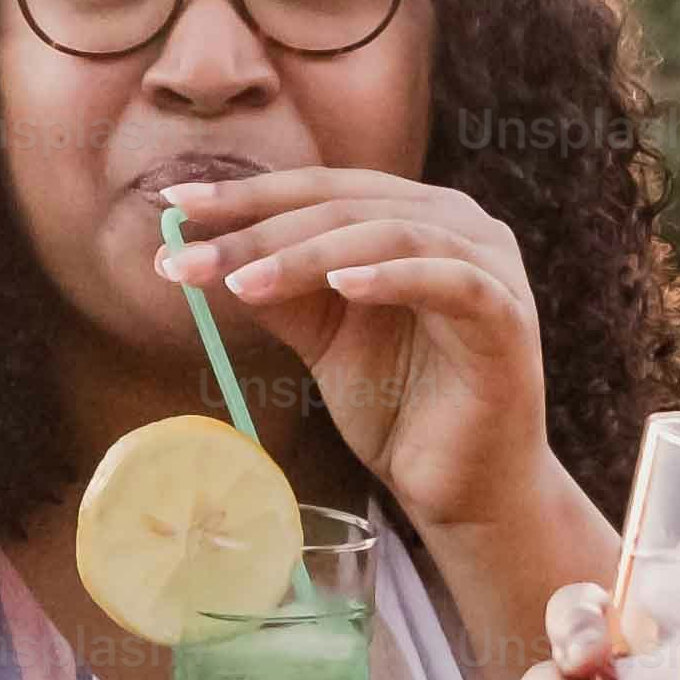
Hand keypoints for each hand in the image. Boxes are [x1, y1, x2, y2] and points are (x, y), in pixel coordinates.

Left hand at [160, 169, 570, 550]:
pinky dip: (391, 276)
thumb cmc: (399, 406)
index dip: (246, 195)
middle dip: (259, 228)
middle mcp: (457, 223)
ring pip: (388, 234)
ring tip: (242, 280)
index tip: (172, 204)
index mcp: (414, 215)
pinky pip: (448, 281)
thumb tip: (193, 250)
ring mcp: (489, 264)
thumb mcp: (322, 336)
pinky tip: (341, 286)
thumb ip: (277, 288)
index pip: (320, 190)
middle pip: (345, 206)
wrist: (463, 489)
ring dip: (308, 254)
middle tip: (188, 255)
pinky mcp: (507, 314)